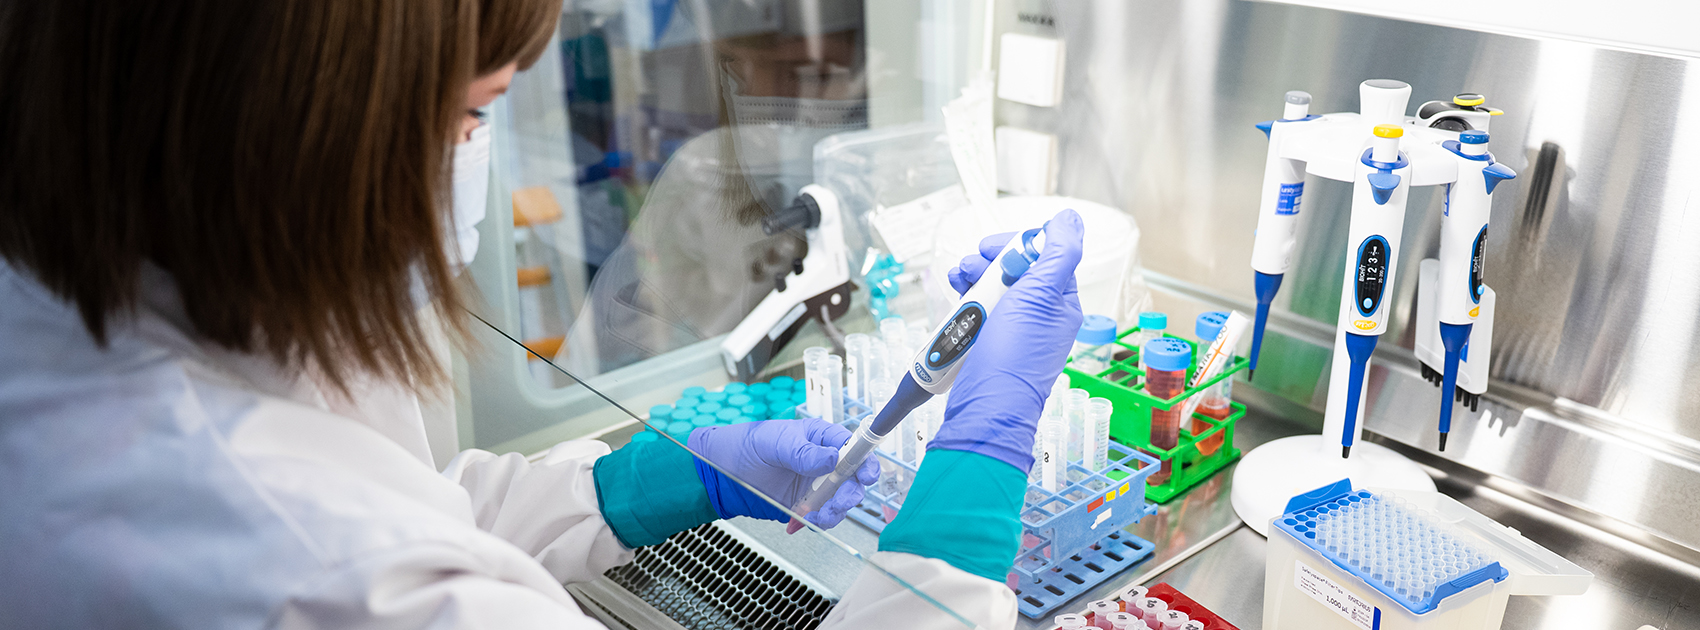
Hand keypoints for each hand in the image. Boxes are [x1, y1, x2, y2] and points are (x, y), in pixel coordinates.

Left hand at [688, 418, 881, 528]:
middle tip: (837, 503)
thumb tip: (831, 459)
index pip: (854, 448)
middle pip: (854, 479)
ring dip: (834, 513)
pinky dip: (816, 523)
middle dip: (850, 494)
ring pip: (841, 502)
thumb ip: (803, 452)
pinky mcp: (805, 505)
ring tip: (816, 516)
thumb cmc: (745, 445)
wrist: (720, 473)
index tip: (866, 476)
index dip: (865, 462)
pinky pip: (821, 517)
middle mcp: (823, 462)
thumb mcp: (774, 442)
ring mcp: (815, 485)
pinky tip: (799, 522)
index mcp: (821, 438)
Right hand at [933, 209, 1085, 471]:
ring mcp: (1014, 330)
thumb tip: (1070, 219)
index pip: (1044, 256)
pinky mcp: (990, 343)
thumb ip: (1059, 252)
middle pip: (1015, 270)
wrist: (986, 407)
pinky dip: (966, 299)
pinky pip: (979, 310)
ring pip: (993, 288)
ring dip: (973, 277)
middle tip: (969, 266)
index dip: (1016, 245)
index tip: (991, 248)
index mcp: (1060, 302)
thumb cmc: (1014, 356)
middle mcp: (1040, 315)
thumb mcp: (1041, 294)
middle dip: (988, 261)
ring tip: (957, 280)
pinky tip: (954, 299)